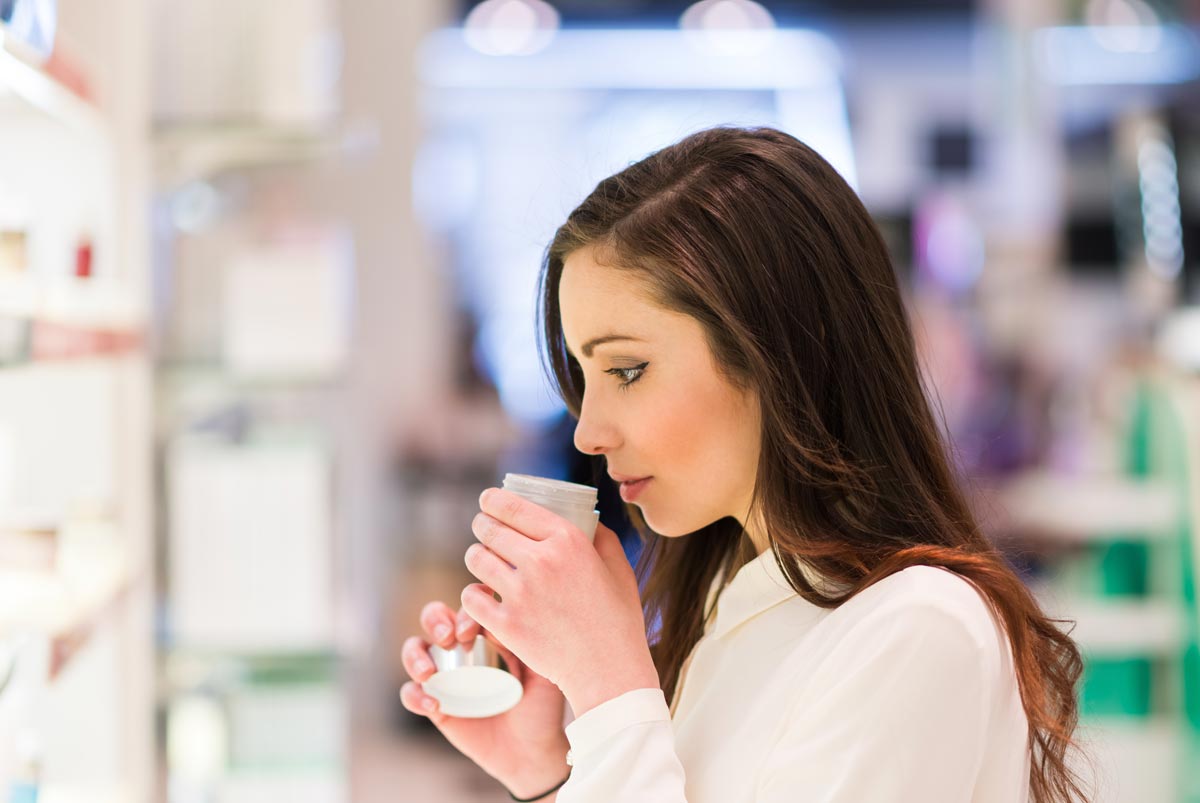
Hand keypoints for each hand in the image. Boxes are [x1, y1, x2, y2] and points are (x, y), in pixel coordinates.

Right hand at [399, 601, 571, 797]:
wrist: (532, 751)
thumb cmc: (541, 705)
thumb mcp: (541, 671)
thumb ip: (526, 644)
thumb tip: (500, 620)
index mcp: (488, 632)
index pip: (471, 605)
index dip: (466, 608)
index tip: (470, 629)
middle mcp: (462, 647)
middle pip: (435, 616)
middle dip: (435, 619)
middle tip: (447, 637)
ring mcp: (445, 674)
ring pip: (415, 648)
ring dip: (415, 655)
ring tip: (427, 673)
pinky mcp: (434, 703)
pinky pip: (410, 693)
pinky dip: (414, 695)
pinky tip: (433, 705)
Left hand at [462, 488, 659, 715]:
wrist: (609, 671)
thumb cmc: (618, 621)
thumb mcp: (619, 569)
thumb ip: (602, 538)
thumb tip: (588, 518)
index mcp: (568, 541)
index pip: (514, 507)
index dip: (493, 500)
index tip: (487, 500)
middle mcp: (541, 561)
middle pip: (489, 529)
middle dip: (482, 526)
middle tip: (483, 530)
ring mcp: (521, 593)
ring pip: (475, 559)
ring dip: (477, 557)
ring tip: (483, 562)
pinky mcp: (507, 625)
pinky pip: (471, 598)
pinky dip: (473, 596)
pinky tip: (482, 596)